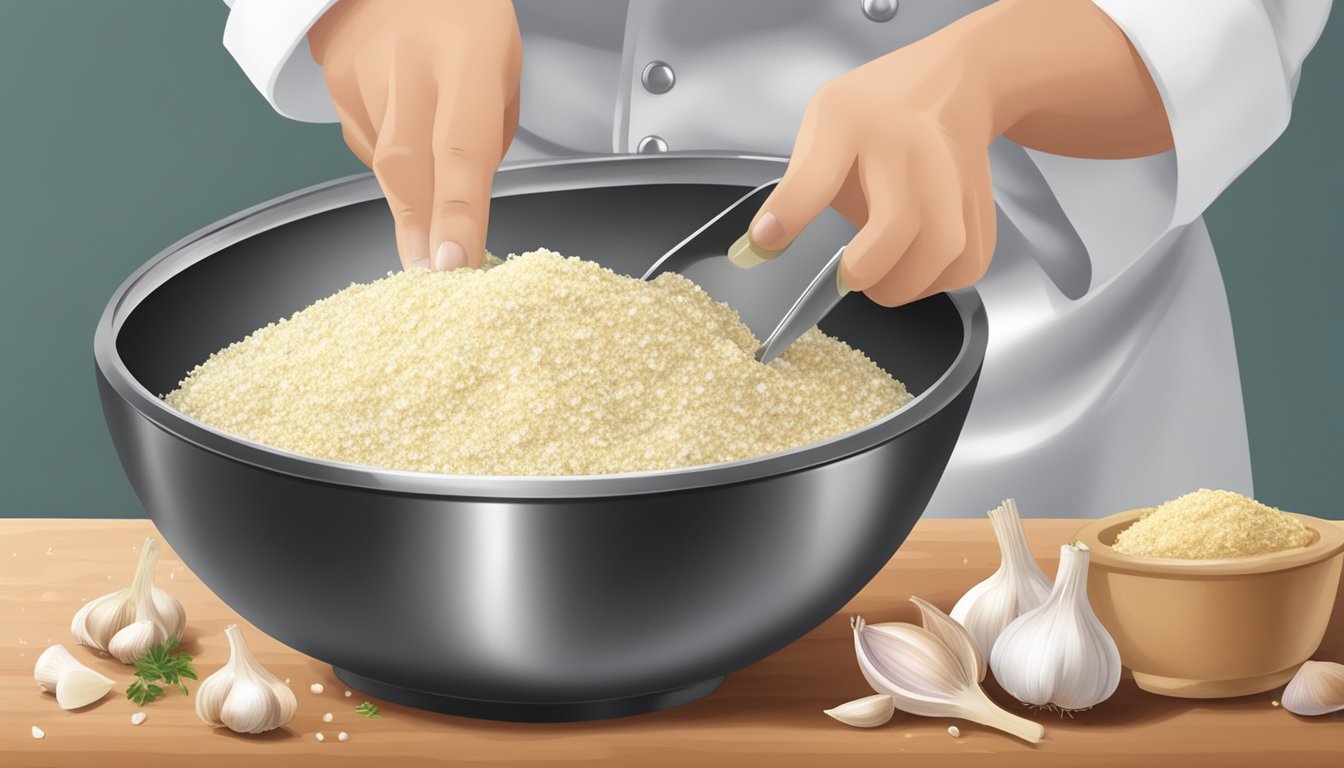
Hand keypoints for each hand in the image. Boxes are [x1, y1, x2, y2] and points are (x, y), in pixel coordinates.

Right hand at [308, 0, 521, 269]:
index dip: (458, 214)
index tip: (456, 262)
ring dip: (410, 182)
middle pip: (408, 169)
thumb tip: (463, 205)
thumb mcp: (501, 64)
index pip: (462, 150)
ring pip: (385, 162)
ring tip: (428, 137)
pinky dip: (387, 148)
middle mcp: (409, 66)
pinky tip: (401, 115)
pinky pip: (365, 141)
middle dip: (419, 231)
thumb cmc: (464, 13)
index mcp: (467, 56)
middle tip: (429, 274)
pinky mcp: (333, 80)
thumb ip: (488, 132)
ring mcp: (363, 73)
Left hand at [746, 0, 1171, 306]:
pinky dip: (938, 283)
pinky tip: (916, 269)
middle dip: (866, 269)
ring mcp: (954, 176)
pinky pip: (967, 265)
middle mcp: (910, 147)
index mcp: (854, 122)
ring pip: (943, 252)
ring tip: (880, 277)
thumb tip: (762, 249)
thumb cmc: (877, 116)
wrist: (958, 84)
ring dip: (903, 284)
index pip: (817, 172)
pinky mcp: (982, 206)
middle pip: (896, 225)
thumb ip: (797, 189)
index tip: (767, 242)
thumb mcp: (825, 129)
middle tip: (849, 275)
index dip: (792, 213)